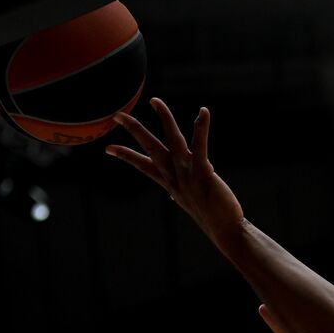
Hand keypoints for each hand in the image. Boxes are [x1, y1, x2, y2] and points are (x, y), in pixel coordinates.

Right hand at [106, 97, 245, 248]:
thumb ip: (181, 193)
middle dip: (134, 130)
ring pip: (172, 141)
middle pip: (150, 148)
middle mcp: (175, 177)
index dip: (126, 156)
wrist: (226, 231)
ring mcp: (187, 174)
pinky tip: (203, 111)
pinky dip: (201, 128)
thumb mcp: (190, 203)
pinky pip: (200, 146)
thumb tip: (174, 195)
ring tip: (155, 101)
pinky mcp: (204, 173)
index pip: (143, 166)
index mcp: (170, 183)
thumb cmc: (212, 216)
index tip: (107, 147)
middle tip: (117, 114)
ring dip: (164, 119)